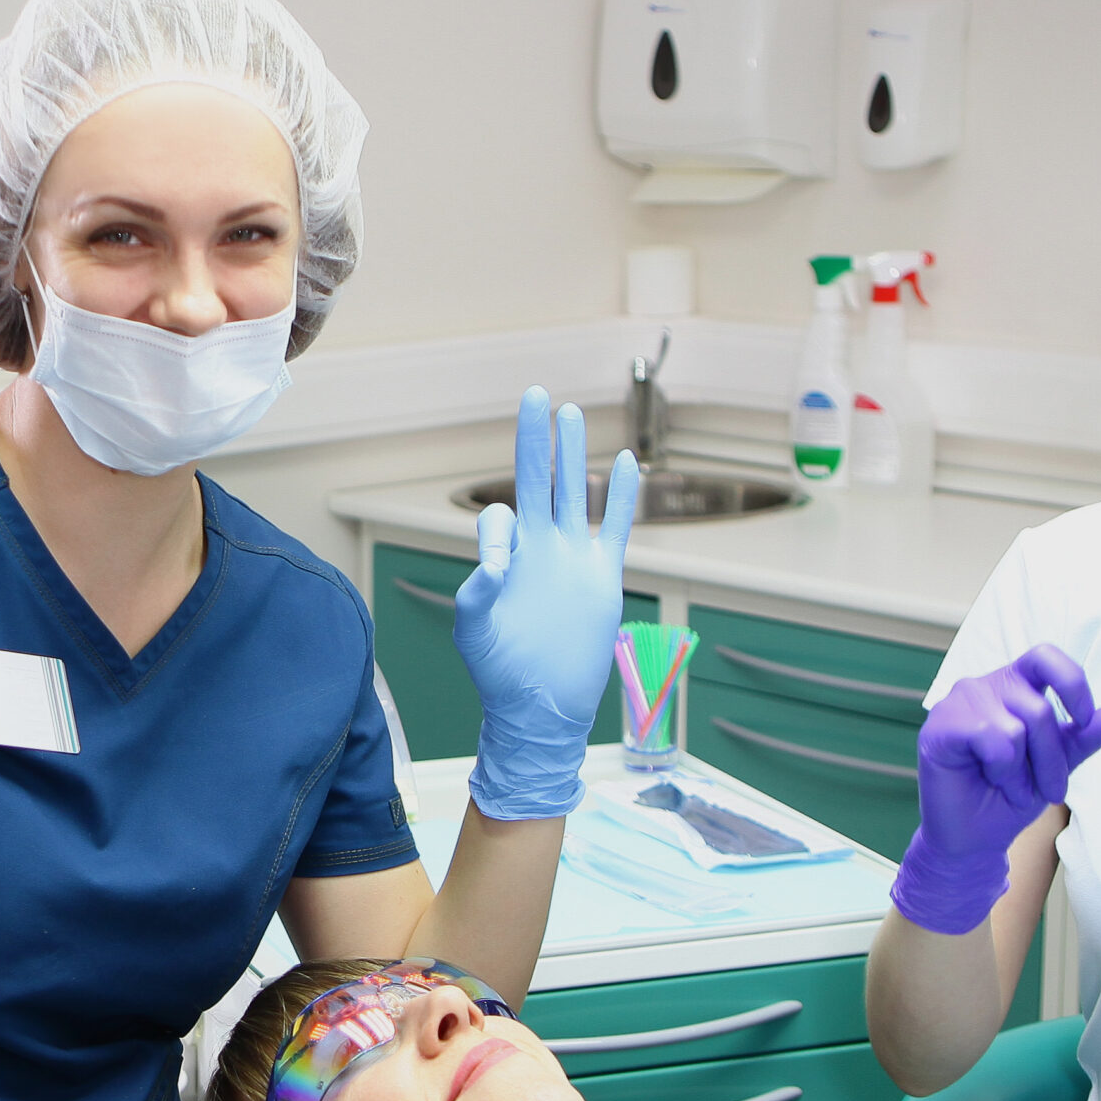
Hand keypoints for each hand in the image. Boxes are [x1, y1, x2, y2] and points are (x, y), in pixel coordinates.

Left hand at [453, 389, 637, 818]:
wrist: (542, 707)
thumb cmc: (499, 672)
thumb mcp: (474, 633)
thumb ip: (477, 595)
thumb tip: (493, 563)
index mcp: (507, 558)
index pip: (502, 517)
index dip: (497, 532)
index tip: (499, 570)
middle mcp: (541, 550)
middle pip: (539, 481)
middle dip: (536, 438)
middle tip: (534, 393)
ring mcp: (574, 560)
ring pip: (577, 494)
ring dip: (574, 454)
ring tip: (571, 413)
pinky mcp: (603, 577)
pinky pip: (617, 528)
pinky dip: (624, 497)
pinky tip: (626, 463)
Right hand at [890, 646, 1100, 935]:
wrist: (976, 838)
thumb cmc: (1011, 797)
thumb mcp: (1057, 766)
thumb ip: (1081, 739)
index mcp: (1014, 685)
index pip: (1046, 658)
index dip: (1072, 683)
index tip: (1085, 720)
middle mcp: (986, 686)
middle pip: (1038, 710)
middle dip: (1052, 759)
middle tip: (1051, 792)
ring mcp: (959, 703)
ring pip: (1016, 727)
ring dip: (1024, 772)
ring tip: (1012, 787)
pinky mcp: (939, 726)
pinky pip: (989, 738)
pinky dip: (1002, 770)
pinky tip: (993, 781)